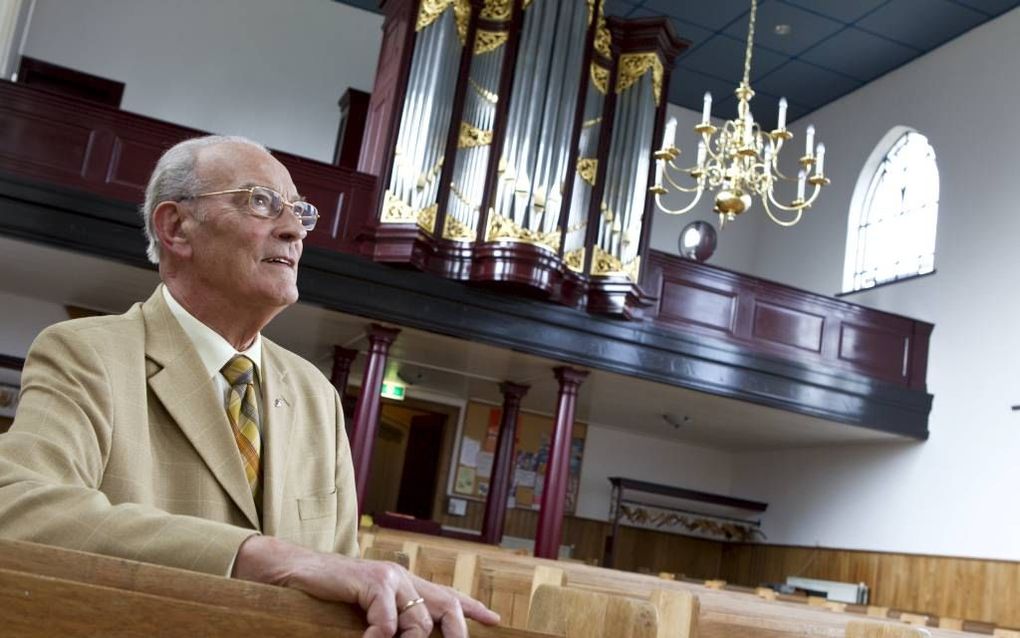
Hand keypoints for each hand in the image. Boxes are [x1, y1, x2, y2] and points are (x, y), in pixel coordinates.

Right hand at [232, 535, 499, 636]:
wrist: (295, 571)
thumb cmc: (328, 595)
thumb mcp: (366, 610)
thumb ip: (390, 619)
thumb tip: (406, 635)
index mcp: (405, 585)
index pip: (446, 597)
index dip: (472, 609)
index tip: (494, 621)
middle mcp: (403, 578)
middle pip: (445, 607)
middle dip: (457, 633)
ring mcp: (389, 578)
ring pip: (418, 621)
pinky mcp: (371, 582)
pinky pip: (387, 620)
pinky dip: (380, 637)